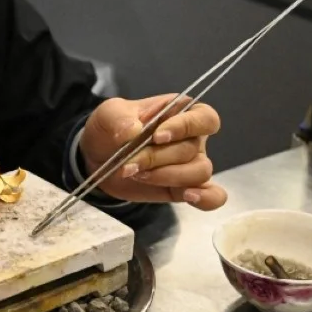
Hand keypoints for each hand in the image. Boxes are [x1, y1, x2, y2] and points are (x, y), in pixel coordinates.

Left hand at [80, 95, 226, 209]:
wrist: (98, 159)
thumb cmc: (111, 130)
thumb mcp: (108, 114)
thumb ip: (118, 118)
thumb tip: (134, 130)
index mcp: (180, 113)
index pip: (203, 117)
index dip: (186, 126)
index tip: (157, 136)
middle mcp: (192, 139)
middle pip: (191, 149)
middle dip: (157, 158)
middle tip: (129, 164)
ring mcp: (190, 165)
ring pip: (200, 172)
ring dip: (167, 176)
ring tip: (139, 175)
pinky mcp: (184, 189)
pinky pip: (213, 196)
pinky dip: (206, 198)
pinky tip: (188, 196)